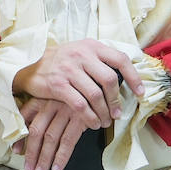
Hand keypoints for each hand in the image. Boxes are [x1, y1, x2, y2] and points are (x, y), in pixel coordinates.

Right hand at [12, 39, 143, 130]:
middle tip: (118, 114)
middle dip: (116, 100)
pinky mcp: (58, 85)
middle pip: (110, 80)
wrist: (29, 65)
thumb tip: (126, 77)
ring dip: (104, 112)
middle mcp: (82, 55)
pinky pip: (80, 105)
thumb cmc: (60, 61)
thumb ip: (100, 60)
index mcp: (92, 46)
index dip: (134, 77)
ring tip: (105, 121)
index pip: (120, 59)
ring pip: (96, 95)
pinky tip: (92, 123)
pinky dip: (89, 117)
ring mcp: (69, 69)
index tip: (140, 93)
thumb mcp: (81, 52)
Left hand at [16, 96, 99, 169]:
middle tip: (29, 168)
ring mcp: (65, 110)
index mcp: (42, 98)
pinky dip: (61, 156)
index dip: (20, 136)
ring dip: (44, 158)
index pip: (25, 119)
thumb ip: (41, 113)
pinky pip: (68, 140)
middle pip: (36, 131)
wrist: (96, 87)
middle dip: (31, 152)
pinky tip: (57, 167)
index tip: (17, 151)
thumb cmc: (75, 97)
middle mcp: (51, 103)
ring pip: (51, 138)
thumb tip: (26, 136)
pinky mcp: (80, 117)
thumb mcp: (55, 100)